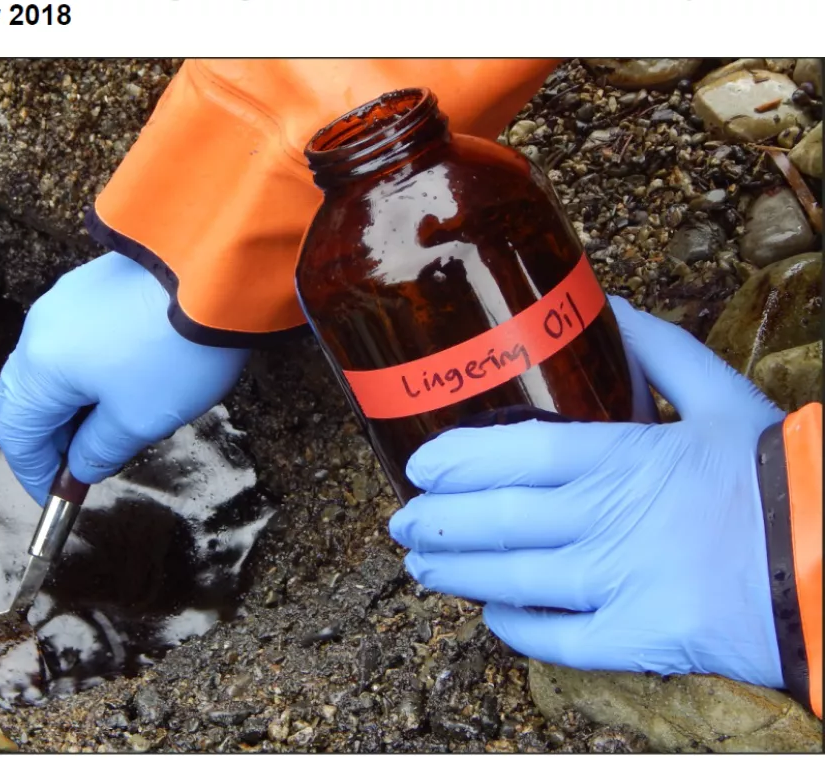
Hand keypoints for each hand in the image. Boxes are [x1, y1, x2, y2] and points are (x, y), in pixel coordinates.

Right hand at [0, 252, 249, 502]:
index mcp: (41, 367)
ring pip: (48, 367)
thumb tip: (79, 466)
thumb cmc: (175, 350)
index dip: (33, 471)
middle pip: (23, 398)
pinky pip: (70, 340)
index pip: (17, 433)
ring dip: (67, 404)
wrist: (215, 273)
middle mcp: (40, 329)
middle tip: (78, 464)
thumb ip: (100, 450)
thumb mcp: (139, 419)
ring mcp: (64, 301)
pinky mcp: (91, 286)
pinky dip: (82, 373)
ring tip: (107, 428)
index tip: (56, 496)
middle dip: (47, 437)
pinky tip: (118, 385)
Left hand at [389, 296, 784, 688]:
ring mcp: (620, 584)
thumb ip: (662, 351)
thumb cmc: (775, 476)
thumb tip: (610, 306)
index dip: (457, 460)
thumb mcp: (725, 397)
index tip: (420, 465)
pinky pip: (556, 640)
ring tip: (421, 567)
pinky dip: (514, 627)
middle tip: (401, 522)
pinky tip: (492, 613)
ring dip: (455, 574)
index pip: (514, 454)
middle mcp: (608, 520)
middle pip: (496, 521)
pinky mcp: (639, 639)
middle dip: (435, 523)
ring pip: (510, 580)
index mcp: (623, 456)